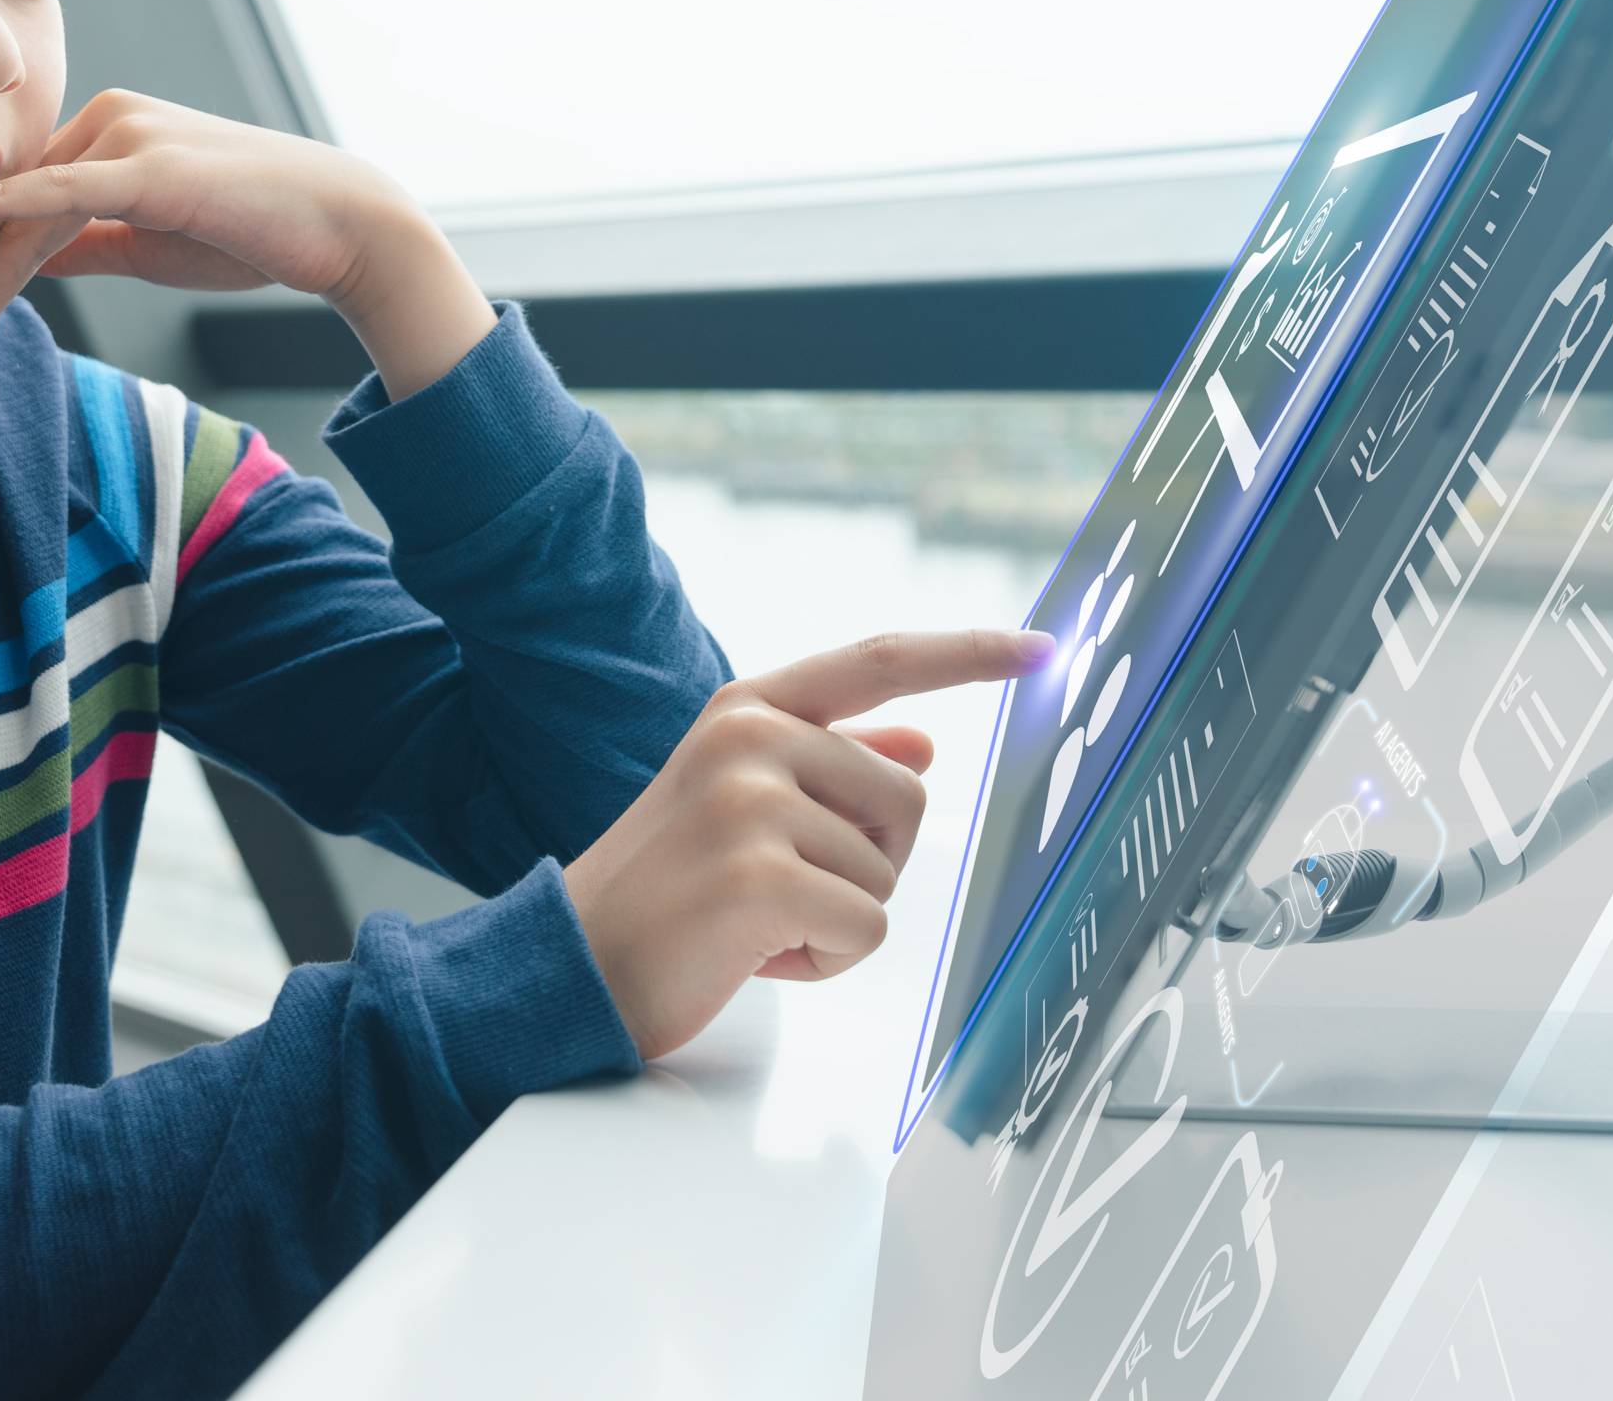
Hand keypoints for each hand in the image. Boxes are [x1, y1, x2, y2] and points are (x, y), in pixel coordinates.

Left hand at [0, 91, 496, 393]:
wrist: (340, 226)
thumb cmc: (253, 230)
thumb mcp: (149, 240)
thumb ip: (88, 240)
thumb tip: (31, 258)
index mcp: (106, 129)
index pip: (25, 198)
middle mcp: (107, 115)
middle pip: (16, 206)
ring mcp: (126, 132)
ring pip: (30, 213)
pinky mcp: (146, 163)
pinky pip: (58, 190)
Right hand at [560, 626, 1048, 1060]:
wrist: (569, 964)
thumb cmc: (666, 888)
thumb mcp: (740, 801)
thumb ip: (831, 763)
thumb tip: (925, 740)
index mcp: (748, 707)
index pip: (881, 660)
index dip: (969, 654)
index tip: (1042, 650)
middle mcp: (750, 736)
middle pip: (907, 795)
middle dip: (868, 862)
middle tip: (778, 889)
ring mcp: (751, 802)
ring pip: (888, 873)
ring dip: (838, 921)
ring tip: (755, 922)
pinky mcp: (760, 877)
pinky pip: (867, 928)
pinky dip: (826, 962)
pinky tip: (756, 955)